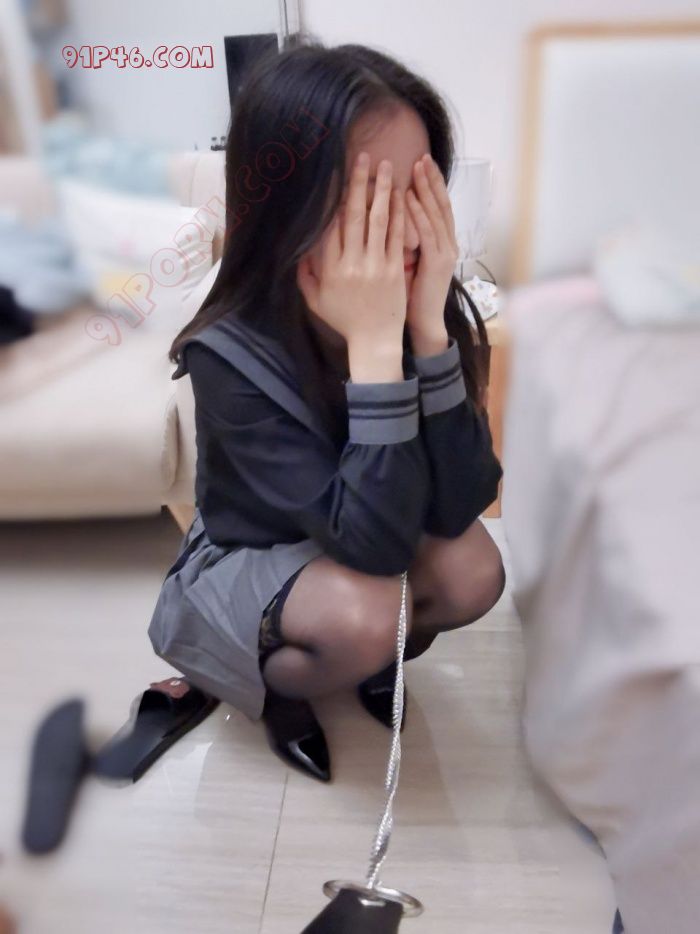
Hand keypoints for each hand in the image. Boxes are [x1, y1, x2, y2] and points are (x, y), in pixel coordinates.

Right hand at [296, 152, 406, 351]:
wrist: (374, 341)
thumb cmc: (345, 321)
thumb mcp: (316, 301)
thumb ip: (304, 275)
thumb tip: (298, 250)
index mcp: (331, 269)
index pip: (330, 226)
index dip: (333, 199)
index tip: (335, 176)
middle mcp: (352, 264)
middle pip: (354, 216)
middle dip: (358, 184)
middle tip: (363, 158)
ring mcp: (375, 266)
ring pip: (378, 221)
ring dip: (382, 191)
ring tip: (386, 167)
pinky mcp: (394, 270)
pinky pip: (396, 236)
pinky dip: (399, 214)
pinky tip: (401, 195)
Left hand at [404, 153, 458, 338]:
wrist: (423, 323)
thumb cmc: (411, 296)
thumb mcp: (409, 262)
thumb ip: (403, 241)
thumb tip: (386, 221)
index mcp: (442, 243)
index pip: (437, 207)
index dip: (431, 185)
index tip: (420, 164)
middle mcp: (448, 244)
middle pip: (441, 204)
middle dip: (431, 180)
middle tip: (422, 157)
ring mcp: (445, 253)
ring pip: (437, 213)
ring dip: (426, 189)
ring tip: (417, 167)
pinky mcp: (437, 263)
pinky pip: (427, 232)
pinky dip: (418, 212)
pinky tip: (407, 196)